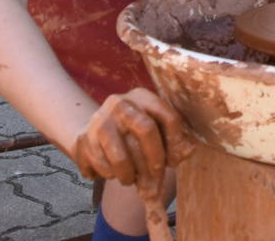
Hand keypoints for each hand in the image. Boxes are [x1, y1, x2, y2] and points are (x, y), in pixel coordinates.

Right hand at [71, 88, 194, 186]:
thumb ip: (173, 139)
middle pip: (146, 130)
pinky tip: (112, 173)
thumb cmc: (132, 132)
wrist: (93, 131)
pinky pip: (102, 167)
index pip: (169, 117)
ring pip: (121, 156)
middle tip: (155, 177)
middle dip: (154, 159)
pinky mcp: (84, 139)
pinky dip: (110, 176)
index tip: (173, 161)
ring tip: (131, 179)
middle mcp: (120, 103)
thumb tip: (190, 150)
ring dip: (129, 174)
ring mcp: (99, 120)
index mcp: (143, 96)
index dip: (176, 143)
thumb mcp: (153, 127)